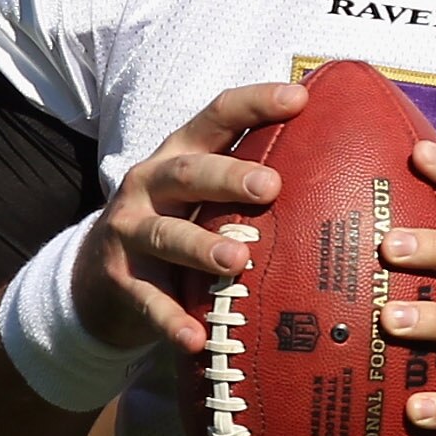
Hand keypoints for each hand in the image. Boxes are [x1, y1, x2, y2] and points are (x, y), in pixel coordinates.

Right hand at [71, 79, 305, 354]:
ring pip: (165, 235)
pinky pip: (149, 301)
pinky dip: (172, 320)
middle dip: (228, 176)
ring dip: (201, 246)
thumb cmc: (176, 225)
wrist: (97, 277)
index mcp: (179, 155)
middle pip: (188, 172)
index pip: (217, 117)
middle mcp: (149, 185)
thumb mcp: (201, 195)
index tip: (300, 98)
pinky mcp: (120, 280)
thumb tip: (338, 164)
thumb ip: (249, 178)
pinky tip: (196, 337)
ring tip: (237, 260)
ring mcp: (129, 232)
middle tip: (272, 186)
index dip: (255, 104)